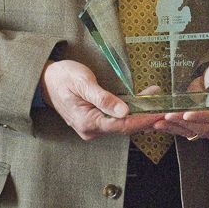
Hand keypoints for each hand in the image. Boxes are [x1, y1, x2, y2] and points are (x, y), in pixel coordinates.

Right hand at [41, 59, 164, 139]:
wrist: (45, 79)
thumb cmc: (62, 78)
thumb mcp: (83, 83)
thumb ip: (103, 98)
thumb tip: (124, 111)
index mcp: (87, 122)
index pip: (122, 125)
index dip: (143, 118)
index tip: (160, 111)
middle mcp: (91, 130)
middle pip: (125, 126)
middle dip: (145, 115)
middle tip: (163, 102)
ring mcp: (92, 127)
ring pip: (122, 124)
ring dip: (140, 113)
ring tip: (156, 100)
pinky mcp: (95, 121)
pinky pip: (116, 120)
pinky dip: (130, 113)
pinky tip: (142, 105)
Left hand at [156, 63, 208, 140]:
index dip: (203, 117)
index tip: (188, 114)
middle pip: (203, 128)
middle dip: (184, 123)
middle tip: (169, 116)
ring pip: (192, 132)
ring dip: (175, 127)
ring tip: (159, 122)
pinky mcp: (199, 130)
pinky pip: (185, 131)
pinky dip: (172, 128)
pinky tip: (159, 125)